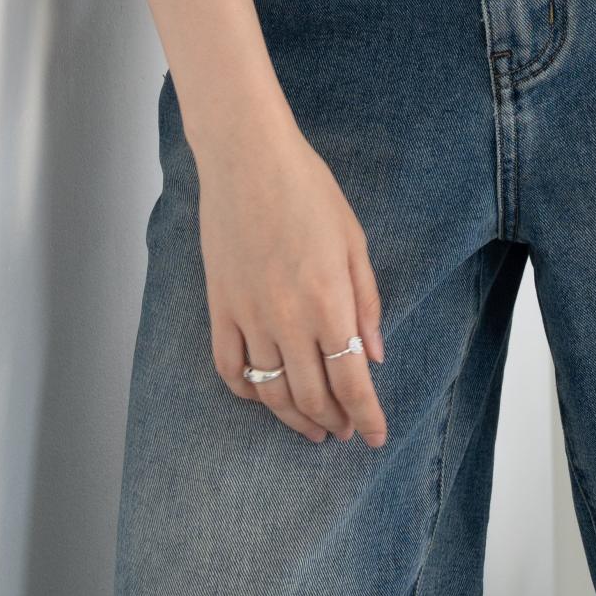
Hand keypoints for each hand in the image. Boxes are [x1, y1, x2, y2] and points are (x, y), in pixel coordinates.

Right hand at [197, 119, 390, 445]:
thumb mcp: (353, 240)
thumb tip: (375, 356)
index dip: (366, 416)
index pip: (351, 381)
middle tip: (346, 430)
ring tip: (313, 427)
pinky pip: (230, 369)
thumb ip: (366, 302)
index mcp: (328, 300)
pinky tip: (265, 397)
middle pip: (312, 396)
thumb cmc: (307, 190)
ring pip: (272, 392)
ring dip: (296, 418)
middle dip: (334, 422)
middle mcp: (288, 318)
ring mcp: (249, 316)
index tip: (375, 437)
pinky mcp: (220, 307)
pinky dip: (248, 393)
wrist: (247, 157)